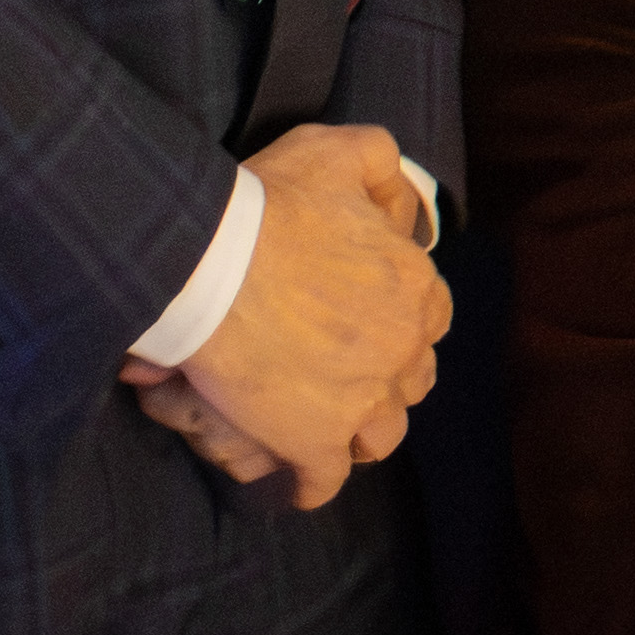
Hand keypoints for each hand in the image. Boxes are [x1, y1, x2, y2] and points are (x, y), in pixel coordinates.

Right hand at [170, 123, 449, 506]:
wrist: (207, 260)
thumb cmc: (270, 204)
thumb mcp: (338, 151)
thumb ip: (382, 165)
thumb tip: (400, 210)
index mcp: (415, 287)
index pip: (428, 316)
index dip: (397, 320)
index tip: (363, 319)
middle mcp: (402, 351)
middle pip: (410, 379)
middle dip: (384, 376)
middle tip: (339, 369)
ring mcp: (362, 403)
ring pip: (381, 435)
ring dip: (359, 431)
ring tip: (323, 421)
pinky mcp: (312, 443)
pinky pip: (322, 482)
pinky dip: (310, 483)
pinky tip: (294, 477)